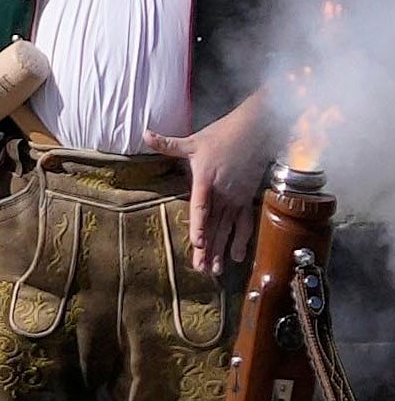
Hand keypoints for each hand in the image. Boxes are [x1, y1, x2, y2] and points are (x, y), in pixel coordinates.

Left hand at [146, 96, 267, 269]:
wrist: (255, 130)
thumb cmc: (221, 135)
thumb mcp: (192, 141)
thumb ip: (168, 143)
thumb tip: (145, 134)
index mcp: (207, 180)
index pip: (202, 207)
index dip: (200, 226)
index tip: (198, 244)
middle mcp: (223, 193)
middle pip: (215, 224)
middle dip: (209, 248)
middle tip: (202, 269)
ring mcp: (236, 197)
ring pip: (229, 228)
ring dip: (223, 249)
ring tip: (216, 270)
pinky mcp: (246, 198)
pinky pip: (245, 222)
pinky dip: (242, 239)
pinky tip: (237, 256)